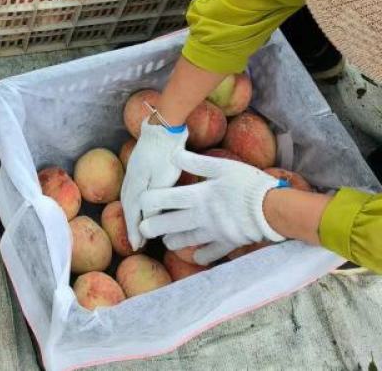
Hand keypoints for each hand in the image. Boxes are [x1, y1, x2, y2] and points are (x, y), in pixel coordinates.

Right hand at [121, 117, 187, 250]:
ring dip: (131, 213)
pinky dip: (133, 201)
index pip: (132, 212)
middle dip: (130, 224)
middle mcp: (130, 178)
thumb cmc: (167, 154)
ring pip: (128, 196)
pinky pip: (132, 188)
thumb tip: (147, 222)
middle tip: (135, 241)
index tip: (136, 246)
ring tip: (135, 226)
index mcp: (136, 184)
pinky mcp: (138, 164)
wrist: (164, 127)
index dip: (134, 230)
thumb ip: (154, 202)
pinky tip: (139, 203)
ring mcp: (133, 169)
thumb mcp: (164, 181)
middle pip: (127, 206)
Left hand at [138, 148, 287, 263]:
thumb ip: (197, 161)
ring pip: (188, 240)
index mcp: (198, 195)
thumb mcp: (222, 166)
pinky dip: (203, 255)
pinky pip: (211, 253)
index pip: (166, 199)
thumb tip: (173, 153)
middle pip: (171, 224)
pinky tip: (197, 257)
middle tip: (144, 230)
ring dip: (175, 241)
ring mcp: (214, 232)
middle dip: (155, 228)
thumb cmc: (247, 183)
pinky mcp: (228, 242)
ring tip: (167, 242)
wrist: (272, 209)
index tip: (140, 203)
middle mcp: (202, 216)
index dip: (150, 201)